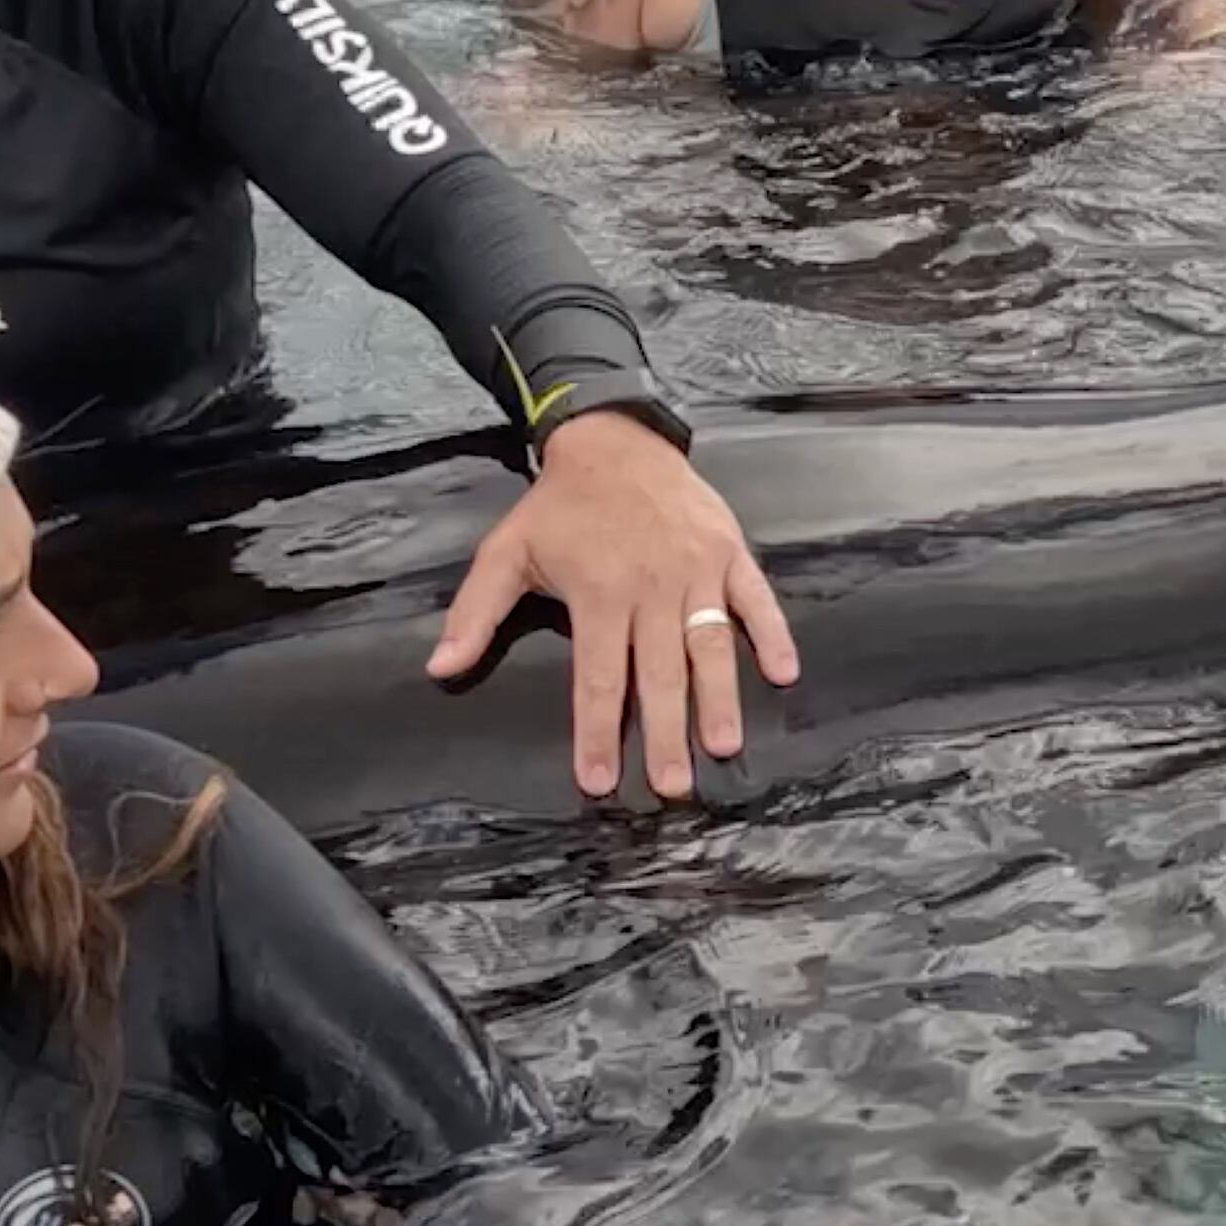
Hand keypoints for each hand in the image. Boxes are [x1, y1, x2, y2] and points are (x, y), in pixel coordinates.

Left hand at [428, 410, 798, 802]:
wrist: (613, 439)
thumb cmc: (558, 505)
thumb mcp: (505, 551)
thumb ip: (476, 613)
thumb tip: (440, 668)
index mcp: (598, 593)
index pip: (598, 677)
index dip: (597, 733)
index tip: (598, 782)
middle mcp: (652, 587)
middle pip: (660, 673)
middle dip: (665, 734)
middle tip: (671, 787)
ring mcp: (697, 568)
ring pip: (711, 644)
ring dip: (720, 698)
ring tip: (724, 746)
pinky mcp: (730, 551)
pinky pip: (757, 598)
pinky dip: (773, 633)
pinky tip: (784, 673)